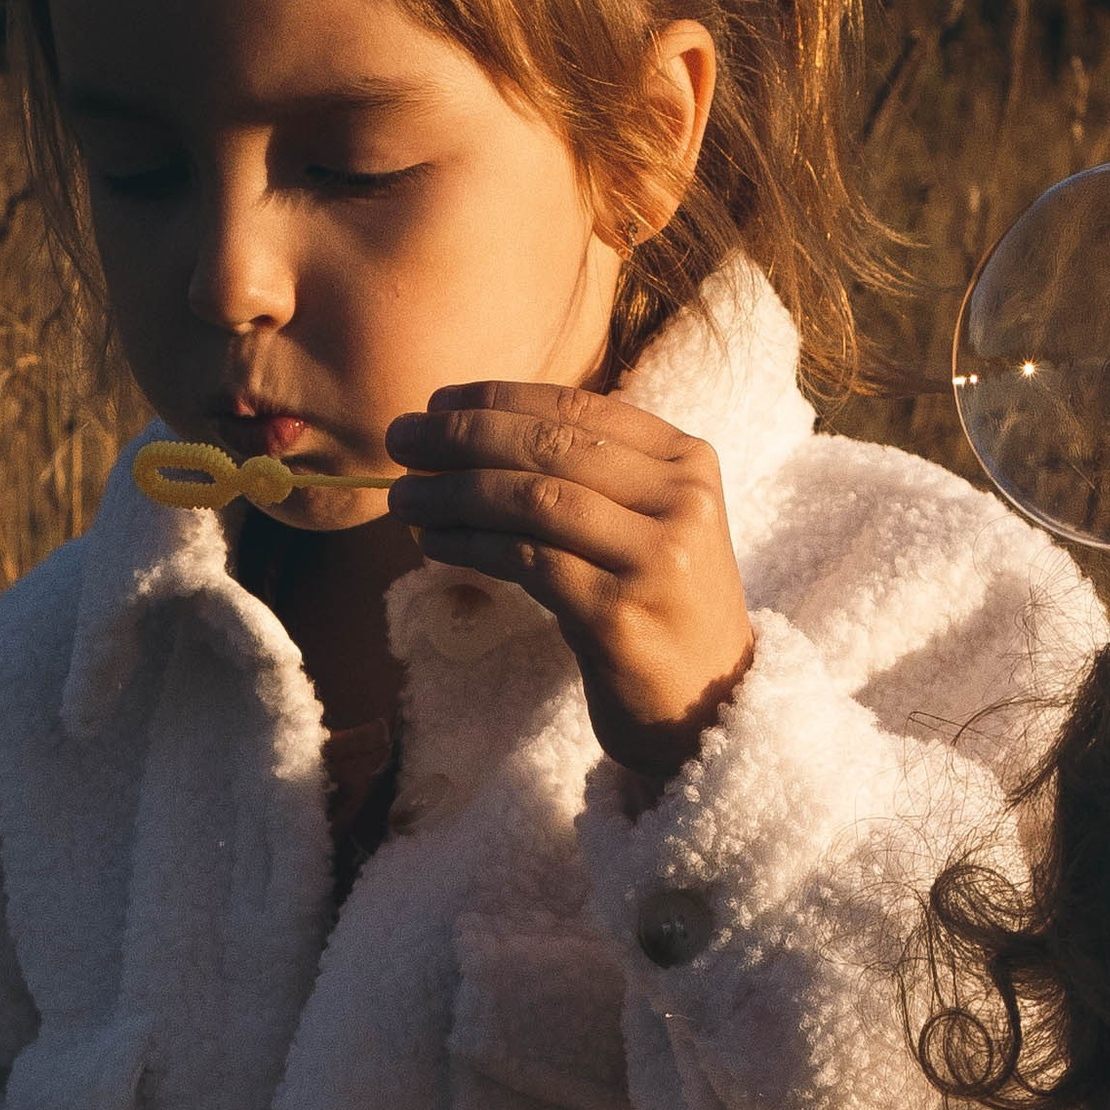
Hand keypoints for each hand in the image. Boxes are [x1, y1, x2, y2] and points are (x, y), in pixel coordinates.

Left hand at [385, 384, 754, 777]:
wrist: (710, 709)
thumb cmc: (660, 610)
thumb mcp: (646, 526)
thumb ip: (591, 475)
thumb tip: (470, 432)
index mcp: (689, 462)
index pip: (578, 408)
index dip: (497, 399)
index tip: (436, 401)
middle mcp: (681, 502)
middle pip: (550, 447)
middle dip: (461, 437)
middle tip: (400, 439)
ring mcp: (655, 560)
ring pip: (532, 500)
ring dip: (452, 494)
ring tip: (402, 498)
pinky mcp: (619, 616)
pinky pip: (525, 562)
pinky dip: (469, 546)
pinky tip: (433, 543)